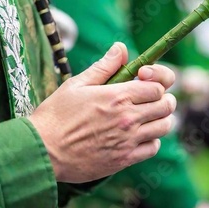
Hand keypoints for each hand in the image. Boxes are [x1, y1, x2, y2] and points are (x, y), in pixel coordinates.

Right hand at [29, 43, 176, 182]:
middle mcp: (127, 118)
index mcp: (117, 96)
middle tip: (154, 99)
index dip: (156, 82)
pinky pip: (153, 148)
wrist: (43, 150)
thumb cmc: (55, 115)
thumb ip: (104, 67)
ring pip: (164, 126)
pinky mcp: (124, 159)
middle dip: (164, 99)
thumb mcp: (76, 84)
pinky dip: (152, 141)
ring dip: (161, 119)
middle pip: (166, 105)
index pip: (157, 86)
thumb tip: (121, 48)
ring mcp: (128, 140)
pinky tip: (140, 137)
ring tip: (149, 117)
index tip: (145, 82)